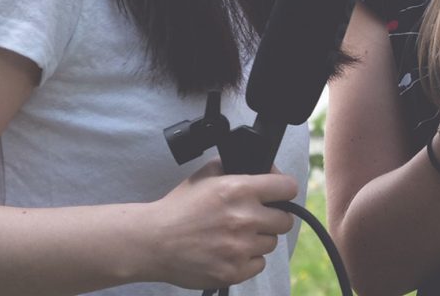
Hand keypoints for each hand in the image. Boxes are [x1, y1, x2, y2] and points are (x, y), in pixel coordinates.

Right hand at [140, 160, 297, 288]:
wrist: (151, 242)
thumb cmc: (177, 209)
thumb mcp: (205, 176)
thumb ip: (234, 167)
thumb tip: (261, 167)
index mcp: (240, 190)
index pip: (288, 188)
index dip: (284, 190)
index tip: (279, 194)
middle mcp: (244, 218)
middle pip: (286, 220)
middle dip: (273, 218)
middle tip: (256, 219)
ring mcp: (240, 248)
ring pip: (271, 243)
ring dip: (258, 240)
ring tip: (236, 236)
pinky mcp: (233, 271)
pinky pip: (259, 264)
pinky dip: (248, 260)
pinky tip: (230, 252)